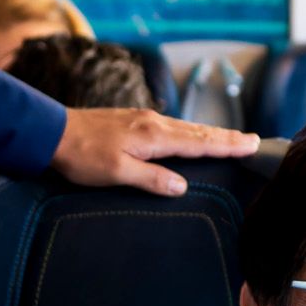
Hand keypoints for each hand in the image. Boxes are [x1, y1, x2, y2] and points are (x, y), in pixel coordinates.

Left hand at [52, 106, 258, 198]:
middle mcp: (153, 123)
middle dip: (227, 136)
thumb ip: (151, 179)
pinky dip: (191, 131)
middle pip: (198, 131)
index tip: (252, 145)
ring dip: (211, 132)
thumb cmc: (82, 156)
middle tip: (253, 140)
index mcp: (153, 136)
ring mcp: (143, 119)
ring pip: (186, 127)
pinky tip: (190, 134)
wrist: (52, 132)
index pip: (199, 142)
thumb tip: (182, 186)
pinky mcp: (132, 119)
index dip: (227, 145)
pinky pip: (172, 125)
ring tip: (230, 137)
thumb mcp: (116, 172)